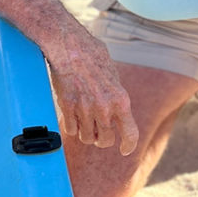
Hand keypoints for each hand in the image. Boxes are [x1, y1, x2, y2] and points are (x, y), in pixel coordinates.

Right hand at [47, 33, 138, 154]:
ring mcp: (85, 109)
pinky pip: (71, 130)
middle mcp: (104, 108)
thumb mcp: (113, 77)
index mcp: (121, 100)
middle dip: (101, 140)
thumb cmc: (92, 56)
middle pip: (105, 140)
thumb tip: (116, 112)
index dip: (128, 146)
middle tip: (98, 133)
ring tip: (84, 123)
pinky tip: (72, 118)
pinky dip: (72, 127)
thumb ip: (115, 97)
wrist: (70, 46)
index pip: (130, 133)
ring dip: (86, 134)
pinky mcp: (67, 107)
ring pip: (86, 138)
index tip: (124, 150)